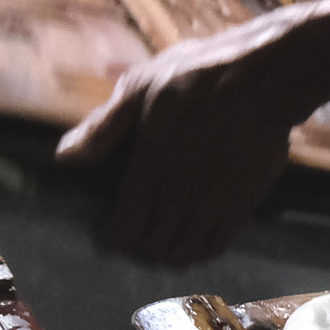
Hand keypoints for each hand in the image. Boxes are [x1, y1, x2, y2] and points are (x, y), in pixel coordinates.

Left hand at [57, 13, 317, 267]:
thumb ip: (103, 126)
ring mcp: (214, 202)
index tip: (107, 233)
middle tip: (134, 234)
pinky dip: (199, 251)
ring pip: (183, 254)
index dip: (114, 238)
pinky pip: (215, 247)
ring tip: (160, 240)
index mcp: (150, 165)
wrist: (263, 79)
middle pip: (153, 247)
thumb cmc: (198, 75)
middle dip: (138, 247)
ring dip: (167, 253)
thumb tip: (65, 156)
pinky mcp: (242, 204)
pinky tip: (192, 237)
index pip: (127, 228)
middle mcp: (181, 193)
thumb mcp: (140, 85)